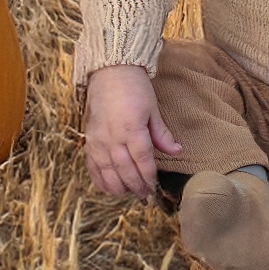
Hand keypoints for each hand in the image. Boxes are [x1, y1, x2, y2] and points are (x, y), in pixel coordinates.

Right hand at [84, 64, 181, 198]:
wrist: (111, 72)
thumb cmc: (136, 88)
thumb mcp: (153, 109)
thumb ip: (162, 134)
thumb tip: (177, 152)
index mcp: (131, 129)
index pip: (142, 159)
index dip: (148, 175)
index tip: (155, 186)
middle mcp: (112, 138)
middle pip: (125, 169)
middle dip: (136, 185)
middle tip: (145, 197)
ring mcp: (98, 141)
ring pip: (107, 172)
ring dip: (118, 186)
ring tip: (130, 194)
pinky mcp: (89, 141)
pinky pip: (92, 166)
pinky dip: (100, 180)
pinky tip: (109, 187)